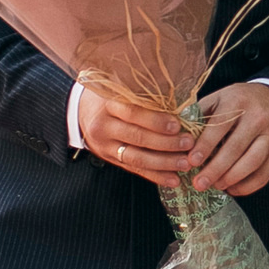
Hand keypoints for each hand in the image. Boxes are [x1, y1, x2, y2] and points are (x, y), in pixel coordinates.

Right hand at [78, 84, 193, 188]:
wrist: (79, 111)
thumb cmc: (110, 95)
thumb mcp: (120, 88)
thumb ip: (143, 96)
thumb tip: (181, 105)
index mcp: (108, 104)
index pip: (133, 113)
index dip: (156, 120)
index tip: (177, 125)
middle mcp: (104, 126)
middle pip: (137, 137)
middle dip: (166, 143)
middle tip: (189, 144)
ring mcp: (105, 145)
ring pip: (136, 157)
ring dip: (164, 163)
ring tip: (185, 164)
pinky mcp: (110, 159)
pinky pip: (135, 169)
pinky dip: (156, 176)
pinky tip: (174, 180)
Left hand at [185, 82, 268, 196]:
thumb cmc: (237, 101)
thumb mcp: (217, 99)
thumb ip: (199, 116)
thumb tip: (179, 138)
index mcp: (238, 102)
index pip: (219, 126)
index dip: (205, 146)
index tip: (191, 162)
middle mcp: (258, 118)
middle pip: (236, 148)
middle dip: (215, 169)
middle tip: (199, 183)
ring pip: (253, 162)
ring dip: (232, 178)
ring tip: (216, 185)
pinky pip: (265, 174)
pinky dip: (248, 186)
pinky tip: (232, 188)